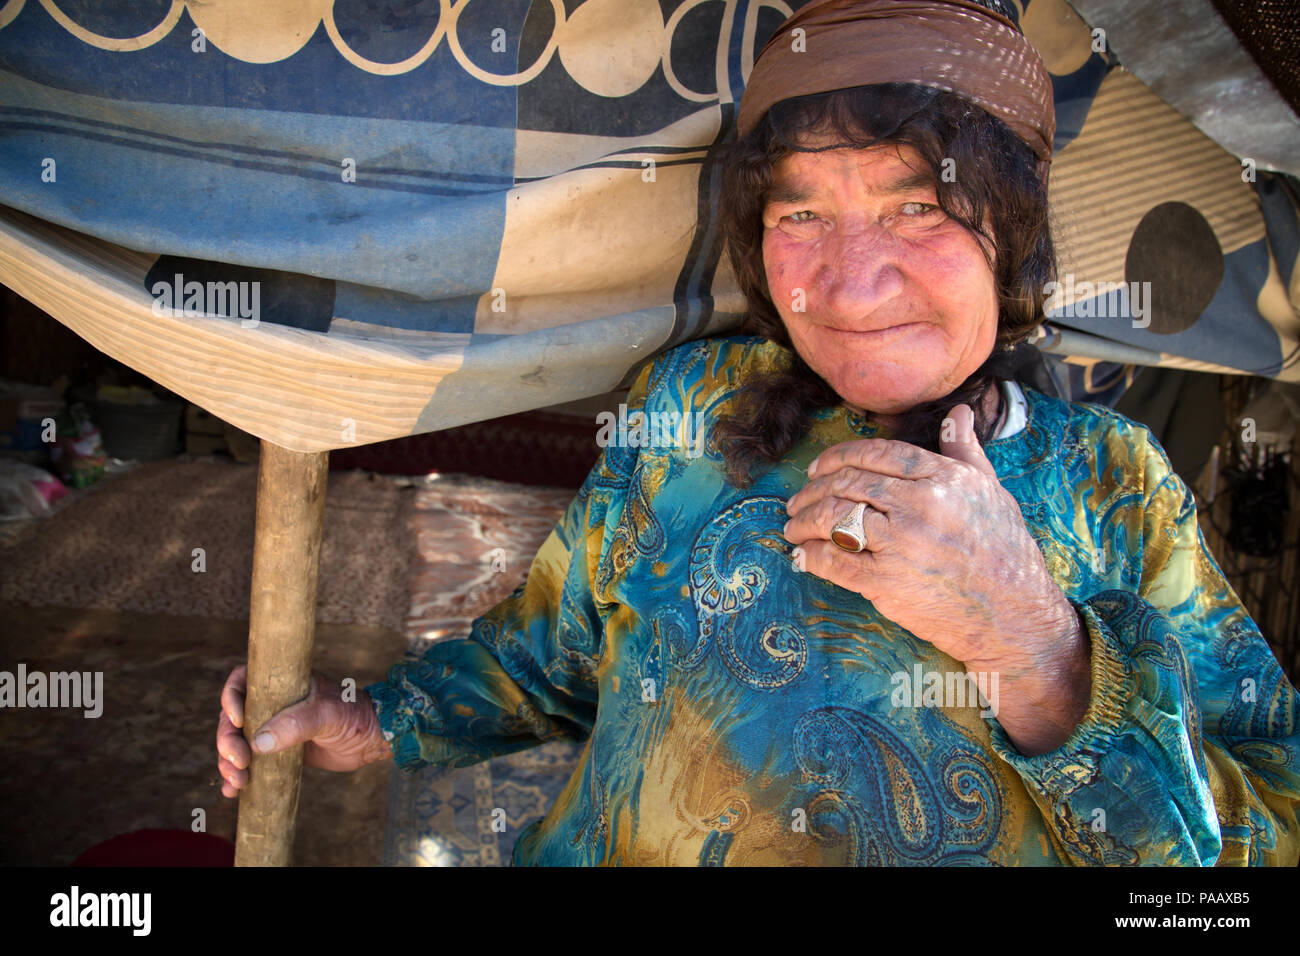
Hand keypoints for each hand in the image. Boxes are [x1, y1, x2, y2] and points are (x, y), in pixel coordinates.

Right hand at [215, 665, 391, 797]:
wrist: (371, 739)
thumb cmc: (353, 716)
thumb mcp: (328, 714)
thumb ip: (297, 724)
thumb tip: (260, 742)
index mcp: (281, 685)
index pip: (242, 682)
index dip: (230, 698)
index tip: (238, 721)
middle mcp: (271, 705)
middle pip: (232, 719)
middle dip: (227, 741)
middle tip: (239, 760)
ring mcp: (271, 730)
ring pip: (236, 743)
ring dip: (228, 762)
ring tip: (237, 782)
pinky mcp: (276, 754)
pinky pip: (248, 763)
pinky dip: (236, 777)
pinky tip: (231, 791)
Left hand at [783, 403, 1089, 752]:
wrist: (1013, 613)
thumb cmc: (1005, 550)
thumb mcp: (990, 490)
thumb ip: (964, 450)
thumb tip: (956, 413)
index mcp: (942, 478)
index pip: (876, 454)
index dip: (838, 457)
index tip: (818, 467)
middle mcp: (919, 505)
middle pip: (848, 484)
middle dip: (813, 489)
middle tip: (797, 499)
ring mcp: (901, 544)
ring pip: (834, 518)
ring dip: (804, 521)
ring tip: (792, 525)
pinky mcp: (887, 582)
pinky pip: (834, 562)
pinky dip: (810, 556)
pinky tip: (801, 555)